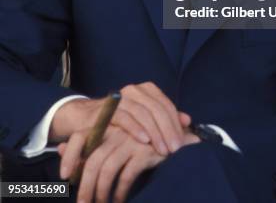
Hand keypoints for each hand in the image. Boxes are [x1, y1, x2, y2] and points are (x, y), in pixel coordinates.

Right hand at [50, 83, 191, 154]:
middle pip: (157, 109)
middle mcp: (135, 90)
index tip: (182, 143)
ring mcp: (120, 98)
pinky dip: (136, 129)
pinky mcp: (107, 108)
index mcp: (147, 90)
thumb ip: (165, 118)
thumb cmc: (120, 120)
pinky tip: (144, 141)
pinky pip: (124, 117)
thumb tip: (187, 120)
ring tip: (163, 149)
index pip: (166, 105)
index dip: (176, 124)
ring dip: (155, 132)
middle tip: (175, 149)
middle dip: (168, 130)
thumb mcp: (144, 118)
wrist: (86, 119)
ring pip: (143, 113)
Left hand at [58, 126, 199, 202]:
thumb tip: (59, 149)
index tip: (64, 177)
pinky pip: (125, 177)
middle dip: (85, 188)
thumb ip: (87, 143)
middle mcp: (116, 130)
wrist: (172, 137)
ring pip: (106, 171)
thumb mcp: (111, 140)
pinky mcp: (144, 151)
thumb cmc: (135, 140)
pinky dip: (120, 193)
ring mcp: (130, 139)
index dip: (69, 156)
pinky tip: (120, 201)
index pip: (80, 136)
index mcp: (106, 124)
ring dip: (101, 193)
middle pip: (92, 161)